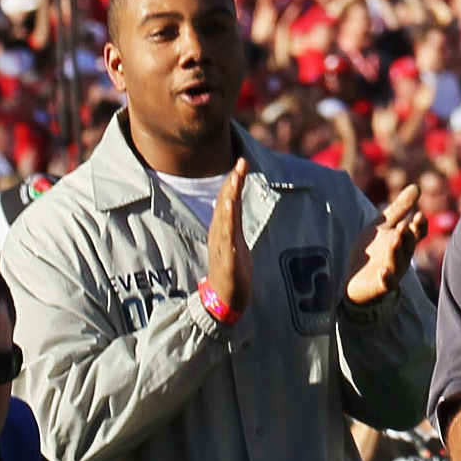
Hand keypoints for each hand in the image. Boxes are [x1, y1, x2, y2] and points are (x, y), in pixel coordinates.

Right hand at [205, 161, 251, 320]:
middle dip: (232, 183)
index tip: (241, 161)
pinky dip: (227, 227)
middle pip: (225, 204)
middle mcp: (219, 234)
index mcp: (222, 229)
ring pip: (224, 219)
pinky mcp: (226, 261)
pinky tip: (230, 215)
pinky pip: (226, 242)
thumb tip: (232, 201)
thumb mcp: (235, 240)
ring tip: (234, 182)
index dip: (233, 181)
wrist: (225, 298)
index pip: (227, 200)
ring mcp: (222, 247)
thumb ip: (233, 221)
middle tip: (240, 163)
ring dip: (229, 200)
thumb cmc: (231, 269)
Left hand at [344, 195, 426, 306]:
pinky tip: (384, 271)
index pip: (417, 233)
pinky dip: (387, 279)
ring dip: (397, 251)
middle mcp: (402, 257)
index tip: (418, 215)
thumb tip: (417, 187)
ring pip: (398, 262)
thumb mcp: (383, 225)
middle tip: (404, 225)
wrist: (353, 277)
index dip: (420, 226)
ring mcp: (392, 273)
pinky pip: (387, 284)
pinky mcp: (380, 287)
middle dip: (407, 236)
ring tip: (395, 239)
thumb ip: (400, 208)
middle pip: (408, 246)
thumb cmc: (372, 250)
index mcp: (404, 242)